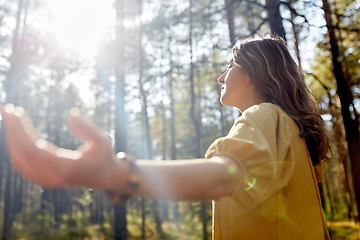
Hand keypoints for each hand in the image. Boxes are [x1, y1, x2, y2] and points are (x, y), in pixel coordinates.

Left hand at [1, 104, 122, 188]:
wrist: (102, 177)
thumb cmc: (102, 156)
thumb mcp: (103, 140)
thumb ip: (88, 128)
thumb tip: (70, 114)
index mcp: (66, 167)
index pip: (34, 149)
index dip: (20, 129)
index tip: (14, 111)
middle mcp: (52, 177)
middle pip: (22, 153)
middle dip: (12, 129)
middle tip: (7, 109)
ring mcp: (45, 181)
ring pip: (19, 159)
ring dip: (11, 137)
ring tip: (10, 116)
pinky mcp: (41, 180)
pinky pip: (22, 164)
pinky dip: (15, 147)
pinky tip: (15, 131)